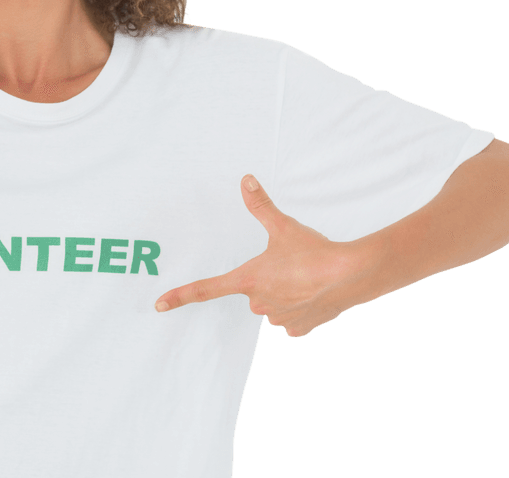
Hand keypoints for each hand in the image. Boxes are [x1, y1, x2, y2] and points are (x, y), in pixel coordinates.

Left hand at [154, 175, 358, 337]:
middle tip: (291, 266)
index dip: (179, 296)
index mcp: (248, 279)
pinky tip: (315, 294)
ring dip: (286, 293)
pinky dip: (302, 307)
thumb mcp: (283, 225)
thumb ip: (260, 205)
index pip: (205, 289)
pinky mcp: (299, 329)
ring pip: (274, 304)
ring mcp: (279, 319)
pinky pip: (293, 318)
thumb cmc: (314, 250)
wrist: (351, 275)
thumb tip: (246, 179)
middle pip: (254, 291)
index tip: (158, 305)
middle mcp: (259, 303)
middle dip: (268, 280)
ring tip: (307, 279)